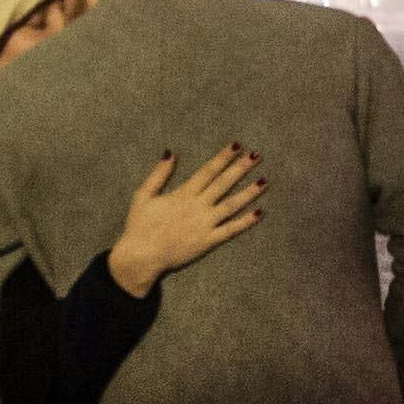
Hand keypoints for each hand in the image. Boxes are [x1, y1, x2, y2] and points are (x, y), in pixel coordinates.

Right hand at [107, 144, 260, 295]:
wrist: (141, 257)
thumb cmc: (139, 226)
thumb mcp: (143, 195)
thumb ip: (158, 174)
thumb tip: (170, 152)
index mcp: (183, 194)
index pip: (208, 171)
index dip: (223, 157)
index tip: (237, 146)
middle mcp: (197, 206)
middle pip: (224, 183)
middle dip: (241, 168)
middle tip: (257, 156)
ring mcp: (204, 224)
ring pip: (232, 205)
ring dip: (249, 192)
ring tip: (265, 181)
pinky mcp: (208, 241)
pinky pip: (230, 230)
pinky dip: (246, 222)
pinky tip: (259, 212)